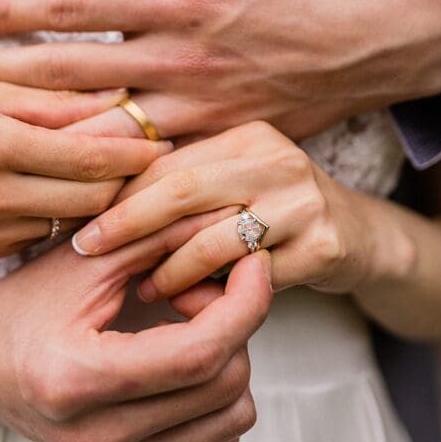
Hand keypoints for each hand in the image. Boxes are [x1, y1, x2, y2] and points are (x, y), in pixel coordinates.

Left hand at [0, 0, 440, 140]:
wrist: (392, 33)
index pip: (80, 7)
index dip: (19, 9)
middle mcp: (187, 59)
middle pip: (75, 73)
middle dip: (4, 73)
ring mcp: (207, 107)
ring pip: (107, 129)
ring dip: (43, 127)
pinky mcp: (229, 137)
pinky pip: (158, 162)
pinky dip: (110, 168)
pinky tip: (71, 173)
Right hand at [0, 82, 169, 261]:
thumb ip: (55, 99)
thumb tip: (120, 96)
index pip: (88, 157)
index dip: (134, 153)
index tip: (164, 142)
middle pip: (92, 198)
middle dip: (127, 182)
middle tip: (152, 162)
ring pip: (73, 221)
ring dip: (98, 201)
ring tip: (114, 176)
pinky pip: (44, 236)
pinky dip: (61, 216)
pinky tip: (64, 194)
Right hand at [0, 222, 271, 441]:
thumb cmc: (26, 303)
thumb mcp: (88, 257)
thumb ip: (161, 234)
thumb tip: (235, 220)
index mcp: (79, 378)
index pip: (200, 354)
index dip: (245, 303)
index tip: (255, 262)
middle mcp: (96, 437)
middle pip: (225, 384)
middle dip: (232, 324)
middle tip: (192, 288)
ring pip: (232, 419)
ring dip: (227, 361)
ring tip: (183, 325)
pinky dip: (216, 402)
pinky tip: (181, 365)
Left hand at [70, 120, 383, 299]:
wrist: (361, 239)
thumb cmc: (275, 214)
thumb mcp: (234, 184)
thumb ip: (182, 186)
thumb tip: (96, 198)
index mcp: (248, 137)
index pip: (169, 162)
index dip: (120, 192)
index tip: (80, 220)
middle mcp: (278, 160)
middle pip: (184, 190)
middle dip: (128, 223)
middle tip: (88, 250)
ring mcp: (304, 202)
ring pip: (214, 239)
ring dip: (168, 269)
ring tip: (142, 288)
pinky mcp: (324, 246)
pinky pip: (249, 277)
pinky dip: (210, 294)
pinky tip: (186, 304)